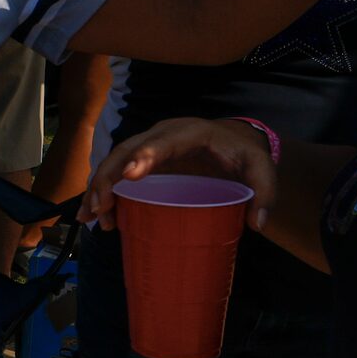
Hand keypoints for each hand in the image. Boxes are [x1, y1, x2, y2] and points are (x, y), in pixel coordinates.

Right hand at [87, 118, 277, 231]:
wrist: (234, 143)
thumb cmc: (244, 156)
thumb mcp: (261, 169)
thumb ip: (265, 192)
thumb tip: (257, 224)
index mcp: (191, 133)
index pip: (165, 141)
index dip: (146, 156)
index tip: (129, 176)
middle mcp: (163, 135)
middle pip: (128, 150)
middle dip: (109, 177)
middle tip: (101, 207)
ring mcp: (149, 145)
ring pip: (115, 160)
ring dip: (99, 186)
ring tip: (91, 217)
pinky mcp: (143, 160)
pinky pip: (116, 170)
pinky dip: (102, 190)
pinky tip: (94, 215)